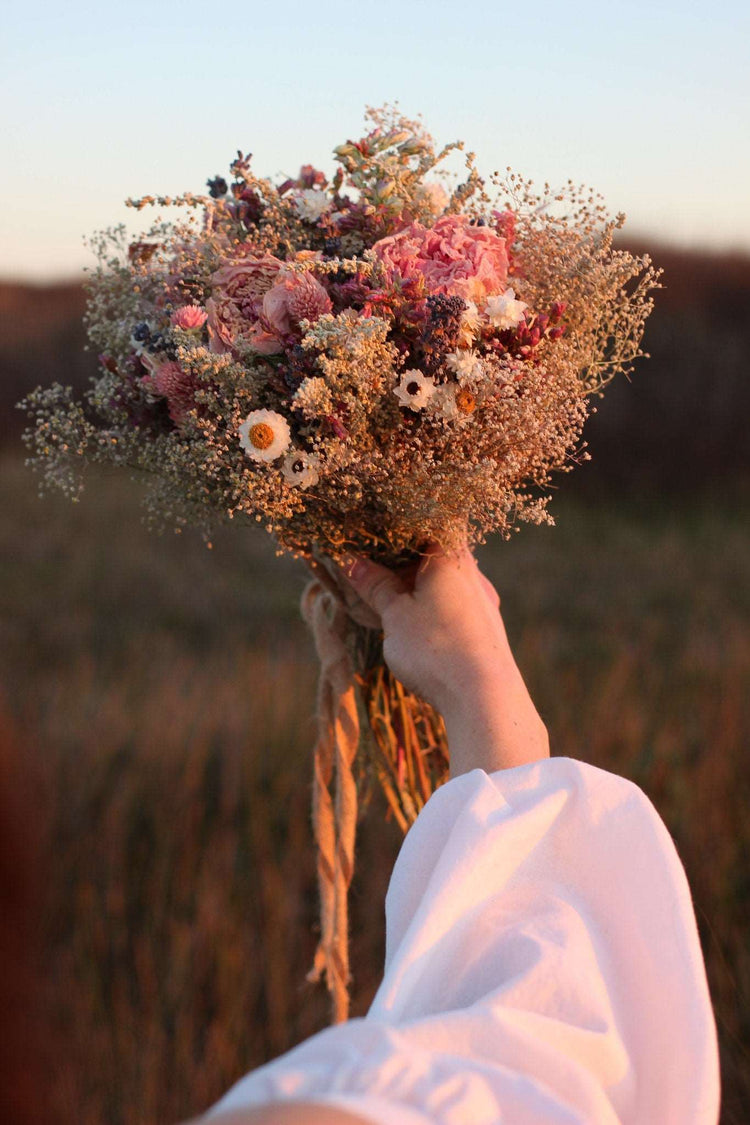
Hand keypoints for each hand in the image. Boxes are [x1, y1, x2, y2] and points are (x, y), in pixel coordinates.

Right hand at [337, 544, 548, 775]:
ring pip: (448, 582)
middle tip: (374, 573)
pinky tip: (421, 628)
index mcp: (451, 556)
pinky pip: (457, 606)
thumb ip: (375, 585)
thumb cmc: (435, 647)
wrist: (485, 697)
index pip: (429, 522)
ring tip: (393, 603)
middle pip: (437, 553)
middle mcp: (473, 573)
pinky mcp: (487, 629)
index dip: (400, 528)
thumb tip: (352, 562)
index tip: (375, 538)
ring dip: (421, 587)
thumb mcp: (396, 614)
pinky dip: (436, 608)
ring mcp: (484, 602)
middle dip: (406, 562)